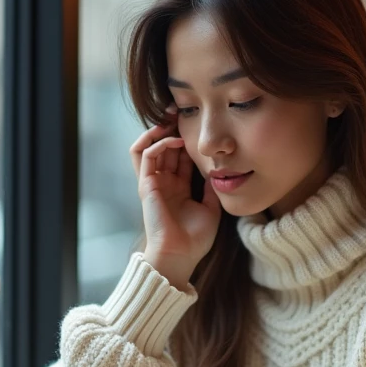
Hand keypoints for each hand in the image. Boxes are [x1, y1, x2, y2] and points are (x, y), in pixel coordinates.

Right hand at [129, 108, 221, 288]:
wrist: (180, 255)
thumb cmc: (195, 239)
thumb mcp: (211, 208)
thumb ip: (212, 188)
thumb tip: (220, 170)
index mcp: (178, 187)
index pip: (178, 155)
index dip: (185, 138)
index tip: (196, 122)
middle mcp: (164, 183)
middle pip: (163, 146)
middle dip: (170, 127)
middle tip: (181, 110)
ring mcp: (153, 183)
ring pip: (147, 147)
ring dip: (158, 130)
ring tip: (172, 118)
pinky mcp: (146, 185)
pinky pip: (145, 156)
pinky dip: (158, 143)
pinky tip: (174, 140)